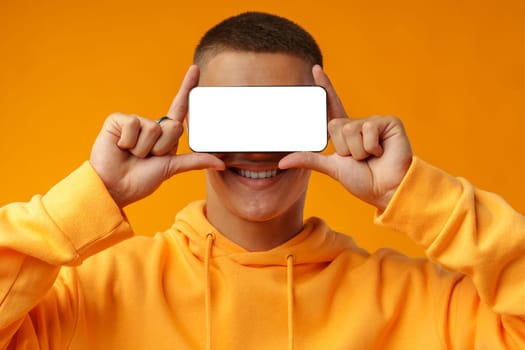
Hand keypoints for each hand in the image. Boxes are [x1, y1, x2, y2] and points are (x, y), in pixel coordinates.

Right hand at [89, 65, 224, 207]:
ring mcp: (134, 122)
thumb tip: (222, 163)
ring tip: (132, 155)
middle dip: (162, 147)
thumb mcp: (171, 168)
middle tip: (147, 157)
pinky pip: (134, 125)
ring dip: (144, 148)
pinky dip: (128, 142)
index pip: (180, 108)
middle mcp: (151, 126)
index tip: (195, 69)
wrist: (114, 187)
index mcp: (165, 136)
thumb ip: (195, 161)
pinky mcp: (117, 120)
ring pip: (154, 128)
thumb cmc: (140, 180)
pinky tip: (120, 147)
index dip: (188, 88)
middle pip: (173, 126)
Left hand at [279, 65, 412, 211]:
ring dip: (358, 151)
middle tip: (360, 159)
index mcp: (345, 132)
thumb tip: (282, 162)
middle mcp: (358, 124)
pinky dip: (371, 147)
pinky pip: (368, 129)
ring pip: (350, 130)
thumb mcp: (332, 168)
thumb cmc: (364, 180)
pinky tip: (382, 152)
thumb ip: (309, 160)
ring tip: (371, 157)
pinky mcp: (388, 122)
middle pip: (335, 126)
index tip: (315, 68)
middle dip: (344, 148)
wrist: (387, 189)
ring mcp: (374, 121)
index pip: (331, 105)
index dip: (324, 86)